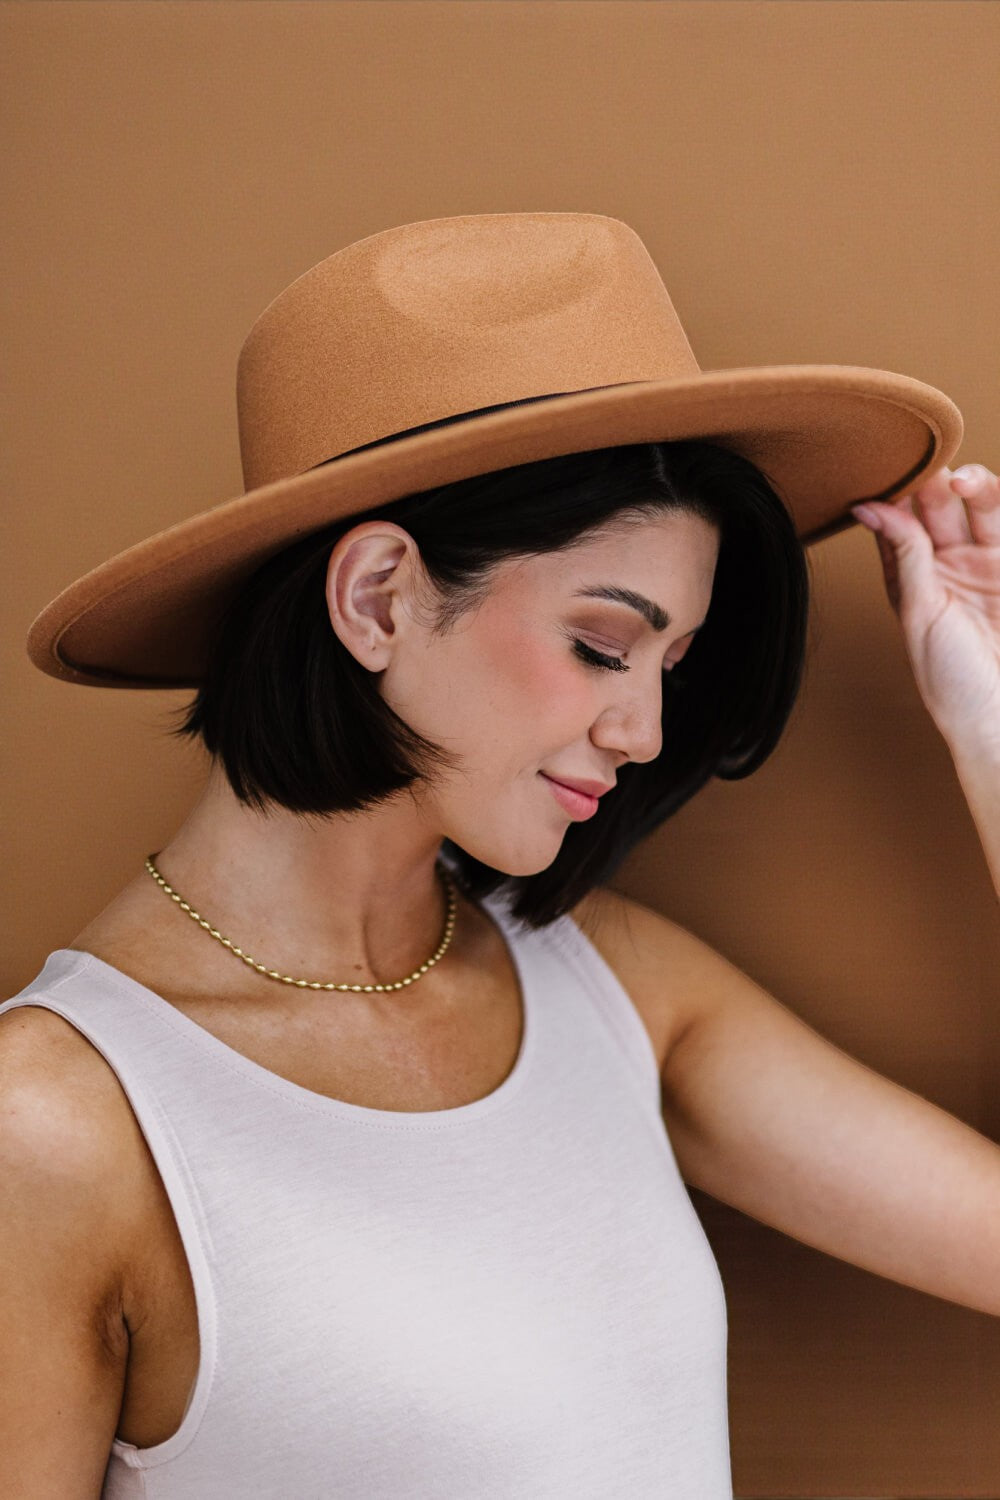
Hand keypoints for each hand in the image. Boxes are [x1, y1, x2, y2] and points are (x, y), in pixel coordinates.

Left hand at [850, 464, 999, 751]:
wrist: (998, 718)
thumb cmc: (951, 681)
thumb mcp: (919, 612)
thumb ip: (904, 554)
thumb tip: (870, 506)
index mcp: (912, 579)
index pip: (900, 524)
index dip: (895, 495)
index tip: (886, 471)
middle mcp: (951, 567)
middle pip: (941, 509)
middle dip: (934, 484)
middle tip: (928, 470)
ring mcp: (989, 567)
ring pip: (983, 510)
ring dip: (974, 487)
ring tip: (962, 480)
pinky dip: (997, 506)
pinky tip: (981, 490)